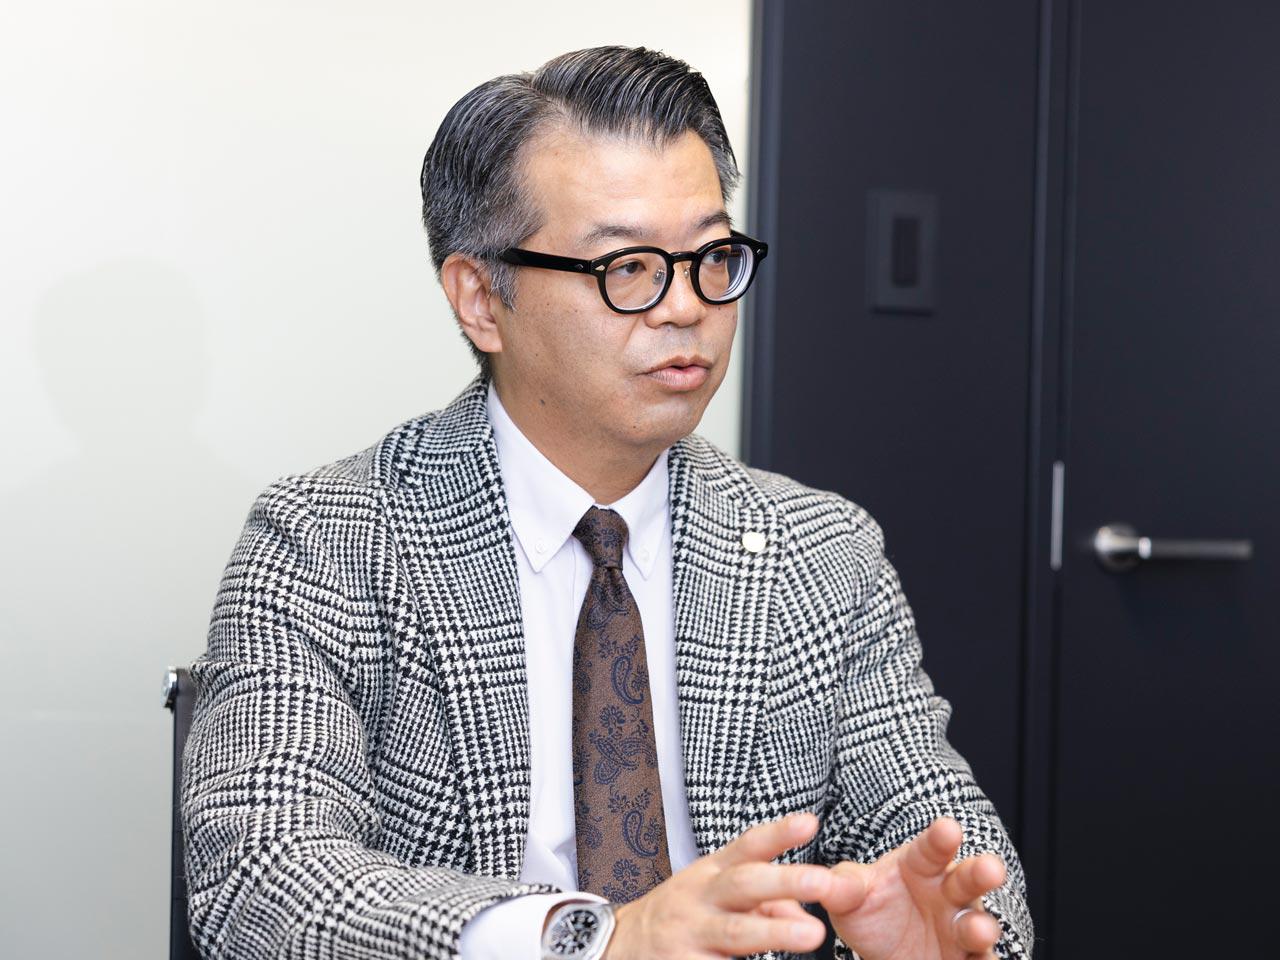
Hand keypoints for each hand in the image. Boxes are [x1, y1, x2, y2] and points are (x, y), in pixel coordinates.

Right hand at [602, 811, 859, 958]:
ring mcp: (690, 935)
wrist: (615, 947)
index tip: (811, 822)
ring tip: (813, 935)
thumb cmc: (681, 916)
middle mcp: (701, 899)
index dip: (778, 833)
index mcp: (711, 873)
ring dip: (776, 932)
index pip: (747, 846)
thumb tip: (806, 915)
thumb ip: (763, 897)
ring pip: (736, 932)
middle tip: (823, 881)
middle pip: (744, 884)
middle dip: (784, 880)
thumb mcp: (713, 893)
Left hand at [817, 817, 1005, 959]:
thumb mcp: (850, 896)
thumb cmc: (869, 909)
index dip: (941, 838)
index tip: (948, 827)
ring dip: (981, 927)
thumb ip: (839, 886)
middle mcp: (947, 893)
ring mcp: (958, 928)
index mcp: (920, 866)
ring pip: (978, 924)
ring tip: (979, 929)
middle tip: (990, 867)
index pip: (931, 848)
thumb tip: (818, 882)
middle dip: (980, 873)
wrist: (878, 952)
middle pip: (967, 879)